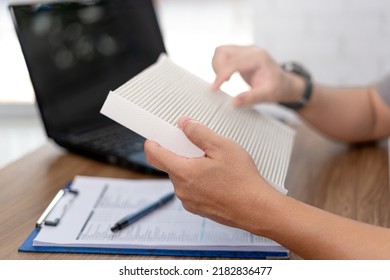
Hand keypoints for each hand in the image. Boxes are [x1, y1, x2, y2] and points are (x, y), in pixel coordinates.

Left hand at [144, 116, 279, 232]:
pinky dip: (198, 181)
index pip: (155, 155)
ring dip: (191, 168)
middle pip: (171, 165)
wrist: (257, 209)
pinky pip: (191, 190)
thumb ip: (198, 133)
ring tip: (214, 166)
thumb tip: (184, 123)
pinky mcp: (198, 209)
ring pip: (182, 178)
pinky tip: (217, 179)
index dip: (152, 143)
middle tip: (201, 149)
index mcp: (183, 172)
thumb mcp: (222, 147)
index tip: (155, 137)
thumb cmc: (242, 180)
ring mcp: (189, 201)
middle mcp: (181, 189)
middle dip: (182, 154)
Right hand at [212, 45, 303, 106]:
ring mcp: (245, 50)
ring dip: (217, 66)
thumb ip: (249, 98)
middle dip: (218, 69)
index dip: (221, 75)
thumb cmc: (277, 88)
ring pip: (221, 51)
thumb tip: (233, 103)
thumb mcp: (266, 96)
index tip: (214, 88)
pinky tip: (228, 78)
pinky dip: (220, 66)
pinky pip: (224, 55)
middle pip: (223, 51)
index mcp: (258, 58)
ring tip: (225, 81)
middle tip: (220, 85)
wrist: (284, 83)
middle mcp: (250, 50)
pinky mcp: (241, 54)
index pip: (233, 62)